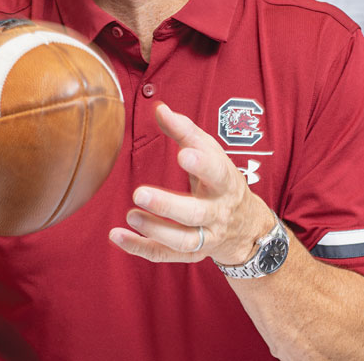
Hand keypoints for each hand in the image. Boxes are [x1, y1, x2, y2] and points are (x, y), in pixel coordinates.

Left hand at [109, 102, 274, 264]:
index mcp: (225, 182)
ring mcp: (206, 237)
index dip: (201, 165)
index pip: (216, 173)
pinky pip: (165, 255)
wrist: (246, 226)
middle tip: (139, 193)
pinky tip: (116, 236)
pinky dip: (139, 248)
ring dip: (154, 230)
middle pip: (195, 214)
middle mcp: (217, 213)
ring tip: (130, 215)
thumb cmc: (221, 180)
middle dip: (167, 205)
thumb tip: (159, 108)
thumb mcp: (212, 152)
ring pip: (183, 240)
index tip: (184, 154)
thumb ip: (185, 131)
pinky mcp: (191, 254)